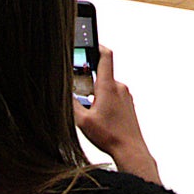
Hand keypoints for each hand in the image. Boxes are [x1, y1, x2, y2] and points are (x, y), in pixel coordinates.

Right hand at [75, 48, 158, 182]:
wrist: (131, 150)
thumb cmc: (110, 136)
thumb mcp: (83, 121)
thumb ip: (71, 103)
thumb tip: (63, 92)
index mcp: (108, 86)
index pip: (105, 56)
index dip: (97, 46)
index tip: (89, 43)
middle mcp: (119, 88)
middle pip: (102, 73)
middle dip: (88, 80)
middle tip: (79, 92)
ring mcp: (126, 96)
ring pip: (107, 87)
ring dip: (96, 93)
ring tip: (90, 111)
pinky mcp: (128, 105)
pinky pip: (114, 96)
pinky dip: (104, 101)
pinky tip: (100, 117)